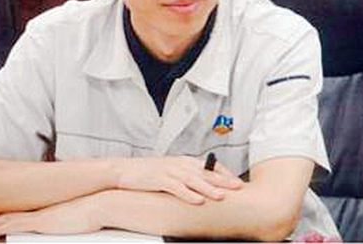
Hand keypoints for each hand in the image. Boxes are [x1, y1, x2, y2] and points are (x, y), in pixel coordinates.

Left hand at [0, 196, 99, 235]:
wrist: (101, 203)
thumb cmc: (94, 211)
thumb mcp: (78, 216)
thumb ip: (70, 218)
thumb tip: (70, 219)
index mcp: (46, 212)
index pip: (20, 216)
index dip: (3, 217)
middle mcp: (40, 212)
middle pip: (9, 216)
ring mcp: (39, 216)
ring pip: (6, 220)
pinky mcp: (41, 222)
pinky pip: (14, 225)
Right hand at [113, 156, 243, 204]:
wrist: (124, 170)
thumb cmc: (148, 172)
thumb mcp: (171, 170)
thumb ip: (186, 175)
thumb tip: (203, 184)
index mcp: (184, 161)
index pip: (209, 165)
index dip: (224, 172)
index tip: (236, 181)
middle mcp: (179, 164)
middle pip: (205, 172)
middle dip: (223, 180)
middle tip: (238, 187)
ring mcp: (169, 171)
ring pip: (193, 180)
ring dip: (208, 188)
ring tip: (221, 196)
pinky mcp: (159, 179)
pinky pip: (176, 188)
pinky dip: (188, 194)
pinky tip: (197, 200)